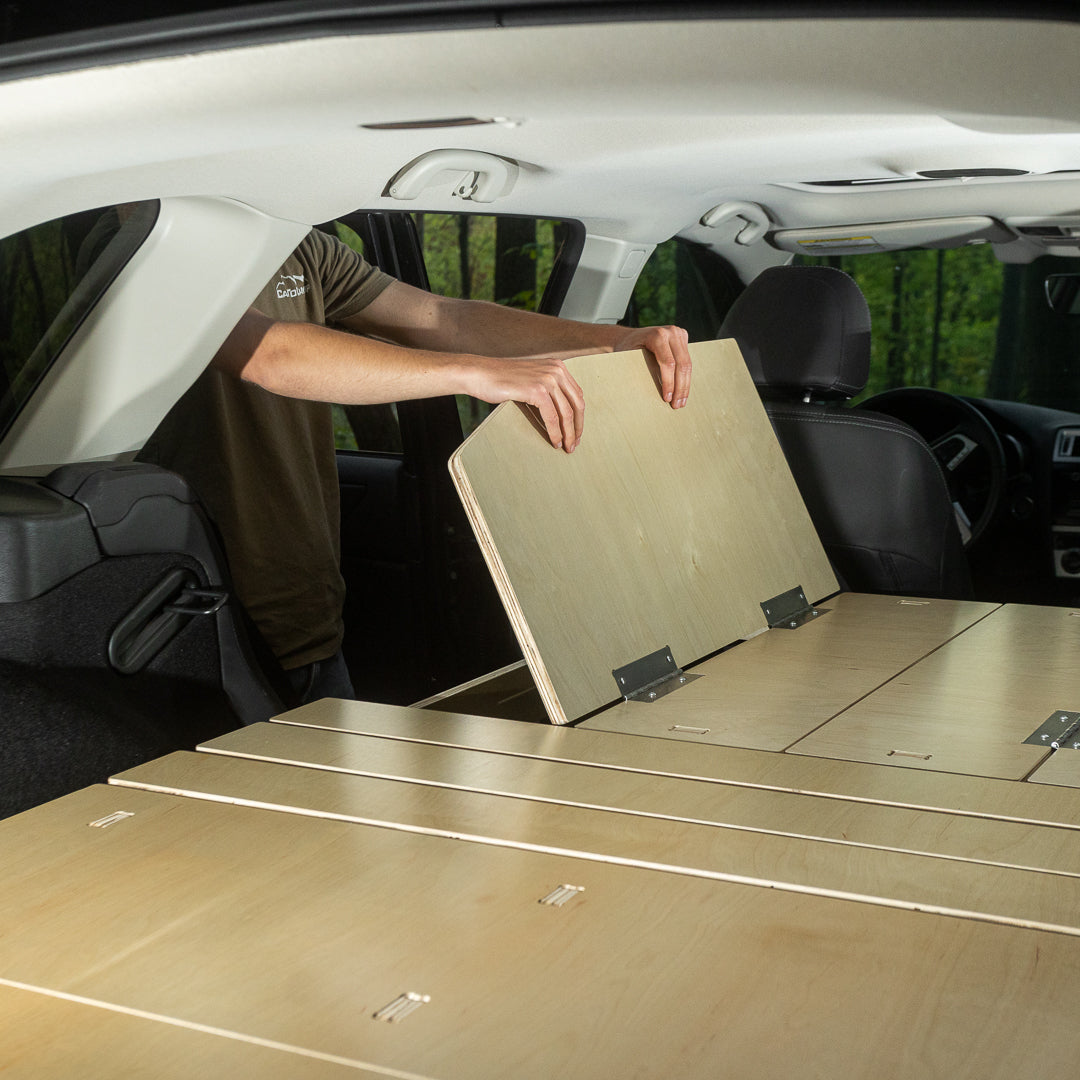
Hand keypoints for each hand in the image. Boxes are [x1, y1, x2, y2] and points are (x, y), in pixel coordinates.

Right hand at [466, 355, 584, 452]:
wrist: (480, 374)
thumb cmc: (502, 380)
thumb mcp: (531, 379)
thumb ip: (547, 388)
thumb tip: (562, 413)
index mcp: (557, 366)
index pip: (577, 395)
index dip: (579, 416)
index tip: (576, 432)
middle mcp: (556, 370)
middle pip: (577, 405)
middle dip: (577, 428)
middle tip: (574, 444)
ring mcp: (547, 379)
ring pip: (567, 413)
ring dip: (568, 434)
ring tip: (566, 447)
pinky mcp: (537, 390)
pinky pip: (552, 417)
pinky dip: (555, 433)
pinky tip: (554, 442)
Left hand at [612, 325, 691, 408]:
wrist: (629, 336)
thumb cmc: (627, 348)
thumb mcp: (630, 357)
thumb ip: (642, 368)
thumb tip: (651, 392)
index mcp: (658, 335)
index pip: (668, 363)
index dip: (669, 382)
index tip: (667, 399)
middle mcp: (671, 332)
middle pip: (681, 364)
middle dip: (680, 387)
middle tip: (677, 405)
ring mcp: (679, 334)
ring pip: (687, 364)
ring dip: (685, 385)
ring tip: (681, 402)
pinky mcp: (683, 338)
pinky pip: (687, 361)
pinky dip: (685, 378)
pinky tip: (682, 391)